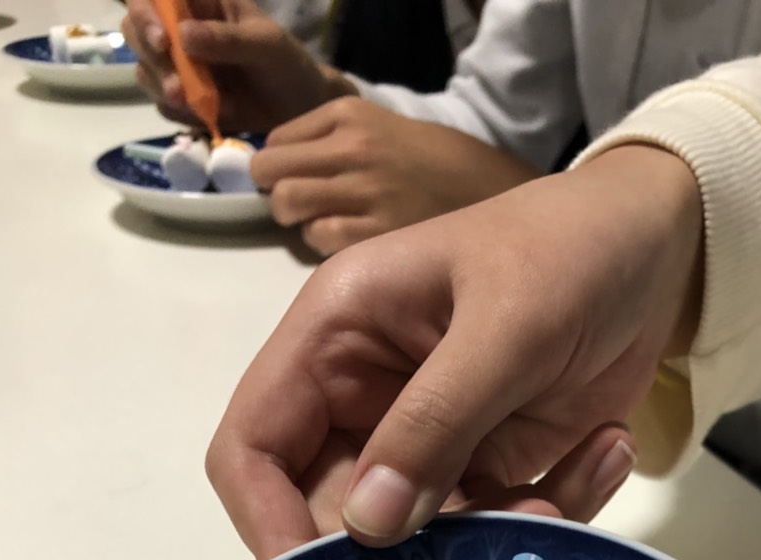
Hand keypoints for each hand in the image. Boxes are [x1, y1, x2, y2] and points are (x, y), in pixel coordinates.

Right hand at [122, 0, 347, 133]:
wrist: (301, 109)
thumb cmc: (287, 64)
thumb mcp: (266, 45)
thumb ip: (228, 39)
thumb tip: (184, 36)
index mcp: (198, 2)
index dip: (145, 12)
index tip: (163, 38)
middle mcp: (180, 30)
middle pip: (135, 30)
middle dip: (151, 56)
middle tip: (177, 84)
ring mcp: (179, 66)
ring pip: (145, 70)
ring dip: (163, 88)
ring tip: (196, 105)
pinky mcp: (184, 100)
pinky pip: (164, 107)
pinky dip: (182, 115)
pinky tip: (211, 116)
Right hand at [206, 144, 702, 559]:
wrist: (659, 243)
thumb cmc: (569, 251)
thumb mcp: (505, 325)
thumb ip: (434, 423)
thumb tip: (368, 526)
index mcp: (334, 340)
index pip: (255, 445)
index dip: (266, 520)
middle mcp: (366, 400)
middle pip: (334, 513)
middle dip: (396, 556)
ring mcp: (429, 441)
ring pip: (422, 538)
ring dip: (490, 539)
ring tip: (558, 501)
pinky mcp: (489, 468)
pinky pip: (495, 526)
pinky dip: (551, 513)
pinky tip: (603, 449)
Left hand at [251, 97, 541, 256]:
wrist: (487, 189)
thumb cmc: (431, 163)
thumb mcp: (378, 127)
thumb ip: (329, 140)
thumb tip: (279, 167)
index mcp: (348, 115)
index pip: (276, 142)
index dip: (275, 166)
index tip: (289, 179)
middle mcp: (352, 148)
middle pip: (273, 175)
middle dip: (276, 195)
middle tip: (298, 207)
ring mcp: (364, 191)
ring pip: (289, 206)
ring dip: (296, 220)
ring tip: (323, 223)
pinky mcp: (377, 231)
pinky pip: (320, 238)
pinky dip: (323, 242)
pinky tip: (347, 240)